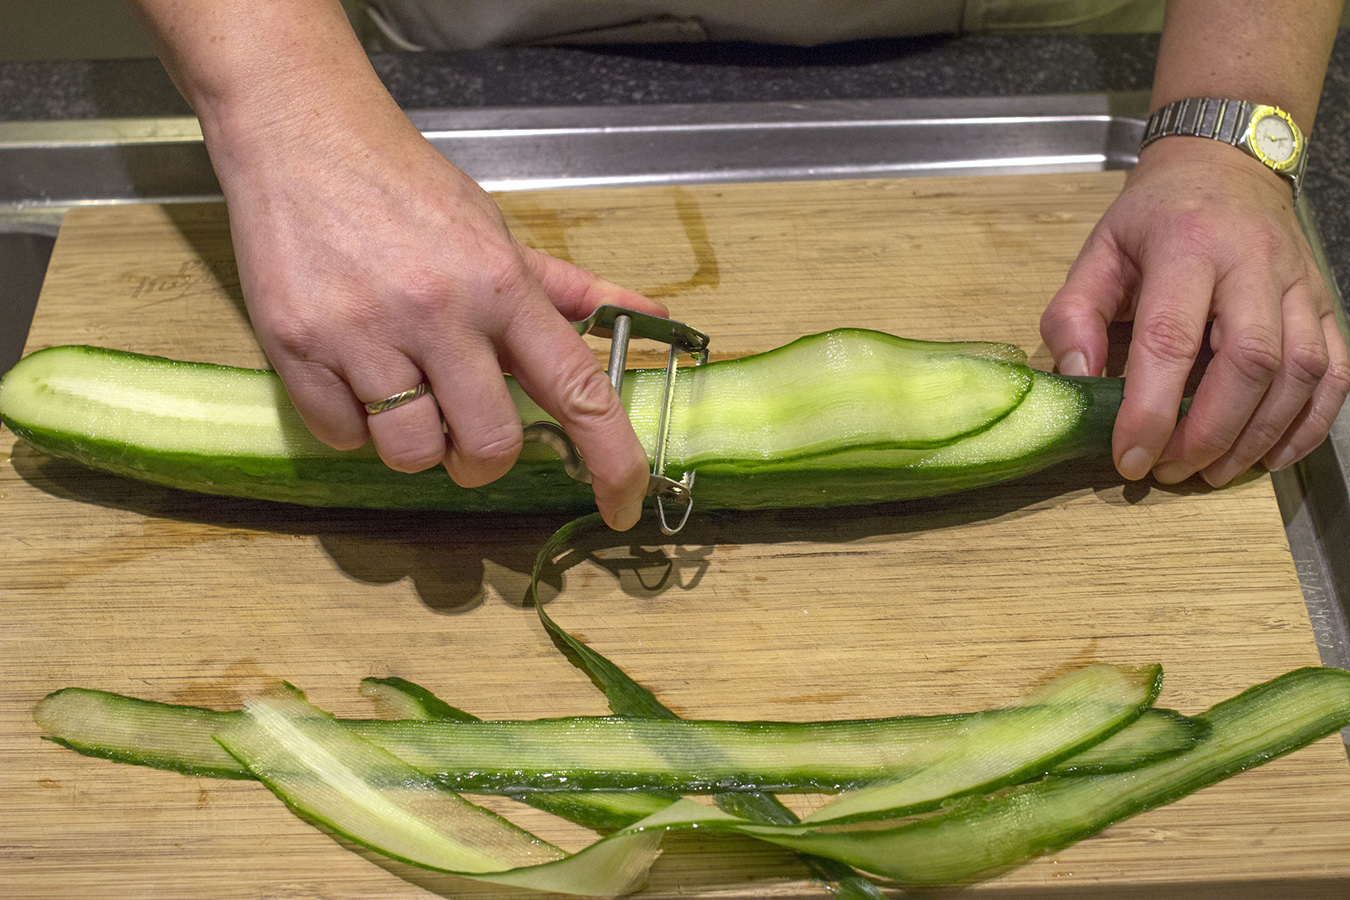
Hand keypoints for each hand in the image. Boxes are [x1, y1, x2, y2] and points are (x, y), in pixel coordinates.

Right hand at [210, 94, 666, 529]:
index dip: (611, 461)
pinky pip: (343, 438)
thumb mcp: (498, 232)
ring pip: (411, 454)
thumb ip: (567, 290)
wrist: (301, 132)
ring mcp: (363, 331)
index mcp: (500, 284)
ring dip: (416, 444)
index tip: (624, 506)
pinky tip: (354, 373)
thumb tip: (648, 313)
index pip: (578, 390)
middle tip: (468, 431)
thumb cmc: (408, 187)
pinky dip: (355, 424)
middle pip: (488, 447)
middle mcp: (439, 311)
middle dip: (483, 459)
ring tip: (404, 390)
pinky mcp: (297, 346)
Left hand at [1040, 137, 1349, 485]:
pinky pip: (1335, 371)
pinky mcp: (1326, 302)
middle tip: (1171, 471)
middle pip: (1250, 362)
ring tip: (1213, 472)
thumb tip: (1077, 380)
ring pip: (1300, 372)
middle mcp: (1254, 263)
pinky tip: (1270, 455)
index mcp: (1187, 247)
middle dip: (1211, 432)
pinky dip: (1308, 423)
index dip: (1152, 409)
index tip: (1131, 457)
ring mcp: (1300, 283)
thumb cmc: (1154, 217)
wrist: (1225, 163)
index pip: (1172, 338)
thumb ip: (1074, 315)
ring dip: (1258, 436)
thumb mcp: (1097, 252)